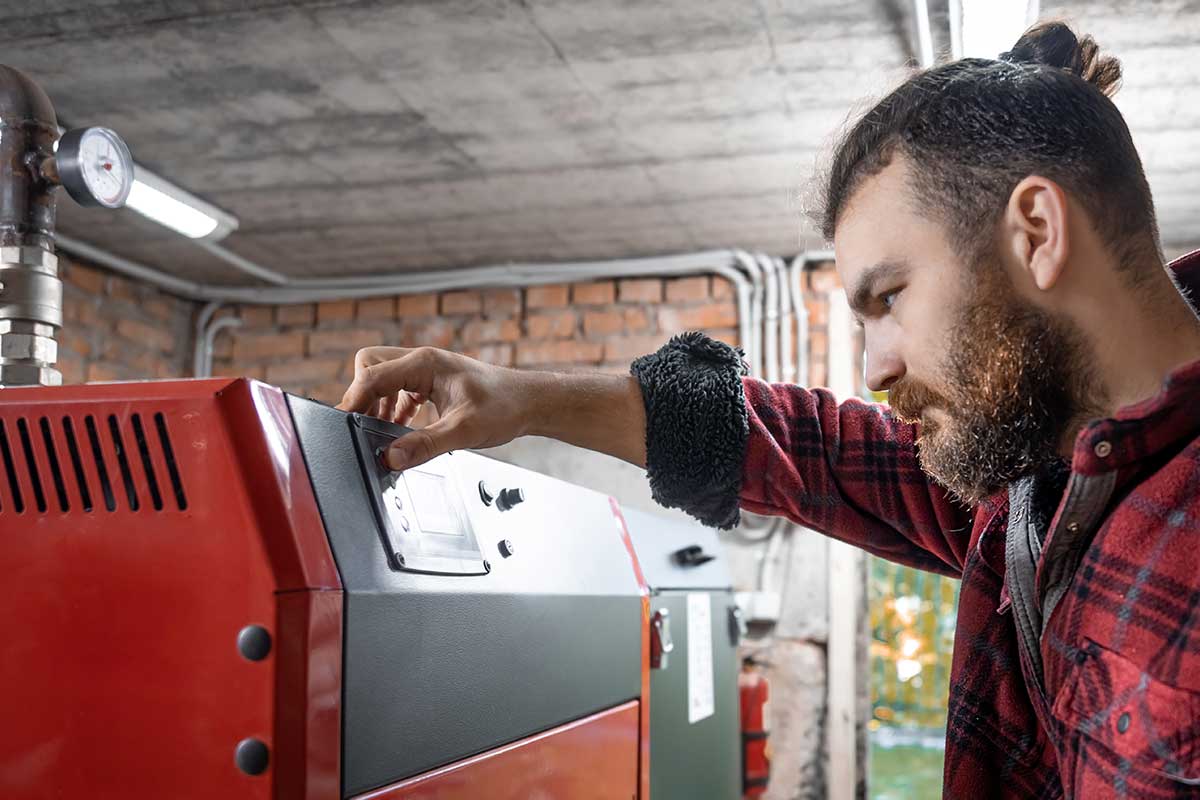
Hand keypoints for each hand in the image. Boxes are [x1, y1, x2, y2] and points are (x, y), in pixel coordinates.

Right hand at [337, 346, 535, 470]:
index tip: (344, 424)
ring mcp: (426, 371)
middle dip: (362, 396)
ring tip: (383, 431)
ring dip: (377, 403)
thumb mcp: (463, 431)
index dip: (353, 400)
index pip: (372, 375)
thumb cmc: (505, 406)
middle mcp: (422, 361)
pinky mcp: (431, 383)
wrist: (529, 403)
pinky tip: (399, 429)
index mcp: (425, 363)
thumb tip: (391, 458)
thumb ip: (425, 444)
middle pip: (370, 367)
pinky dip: (392, 408)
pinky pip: (398, 389)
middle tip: (365, 426)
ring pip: (382, 377)